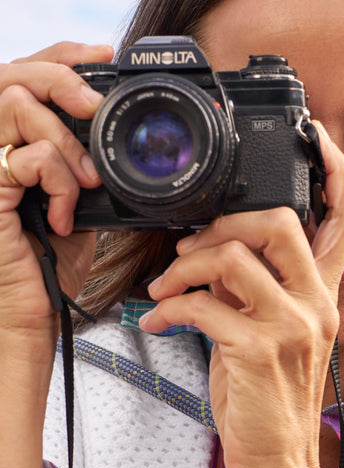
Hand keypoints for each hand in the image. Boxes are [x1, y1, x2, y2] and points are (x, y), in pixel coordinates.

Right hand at [0, 42, 111, 350]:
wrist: (34, 312)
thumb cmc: (49, 265)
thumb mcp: (77, 204)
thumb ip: (81, 166)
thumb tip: (110, 138)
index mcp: (10, 143)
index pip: (25, 77)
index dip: (60, 56)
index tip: (102, 58)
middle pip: (13, 74)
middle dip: (60, 77)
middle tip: (94, 107)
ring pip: (18, 104)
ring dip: (66, 142)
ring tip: (86, 183)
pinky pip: (29, 155)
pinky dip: (59, 183)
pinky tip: (63, 218)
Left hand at [141, 123, 343, 467]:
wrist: (277, 463)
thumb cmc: (268, 403)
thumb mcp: (269, 338)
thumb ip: (254, 290)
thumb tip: (215, 253)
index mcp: (324, 298)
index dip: (334, 170)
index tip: (314, 137)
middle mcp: (317, 307)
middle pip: (281, 220)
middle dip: (223, 221)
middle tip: (191, 246)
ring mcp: (292, 328)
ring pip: (235, 256)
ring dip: (184, 265)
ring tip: (165, 288)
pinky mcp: (259, 351)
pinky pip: (204, 305)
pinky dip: (169, 308)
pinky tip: (159, 319)